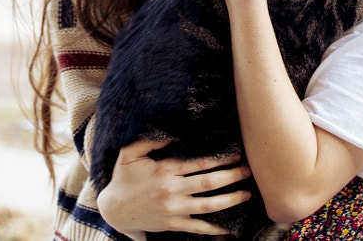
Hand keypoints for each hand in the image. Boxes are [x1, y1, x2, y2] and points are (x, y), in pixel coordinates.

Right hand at [97, 138, 252, 235]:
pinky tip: (229, 229)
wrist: (114, 210)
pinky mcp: (173, 225)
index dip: (220, 159)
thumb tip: (173, 132)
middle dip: (231, 177)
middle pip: (209, 184)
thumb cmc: (123, 178)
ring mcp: (174, 210)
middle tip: (248, 172)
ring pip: (208, 206)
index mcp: (165, 170)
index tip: (235, 155)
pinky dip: (214, 229)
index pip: (199, 164)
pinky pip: (197, 228)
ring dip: (230, 200)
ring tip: (246, 194)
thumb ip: (150, 140)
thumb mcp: (130, 153)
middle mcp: (172, 191)